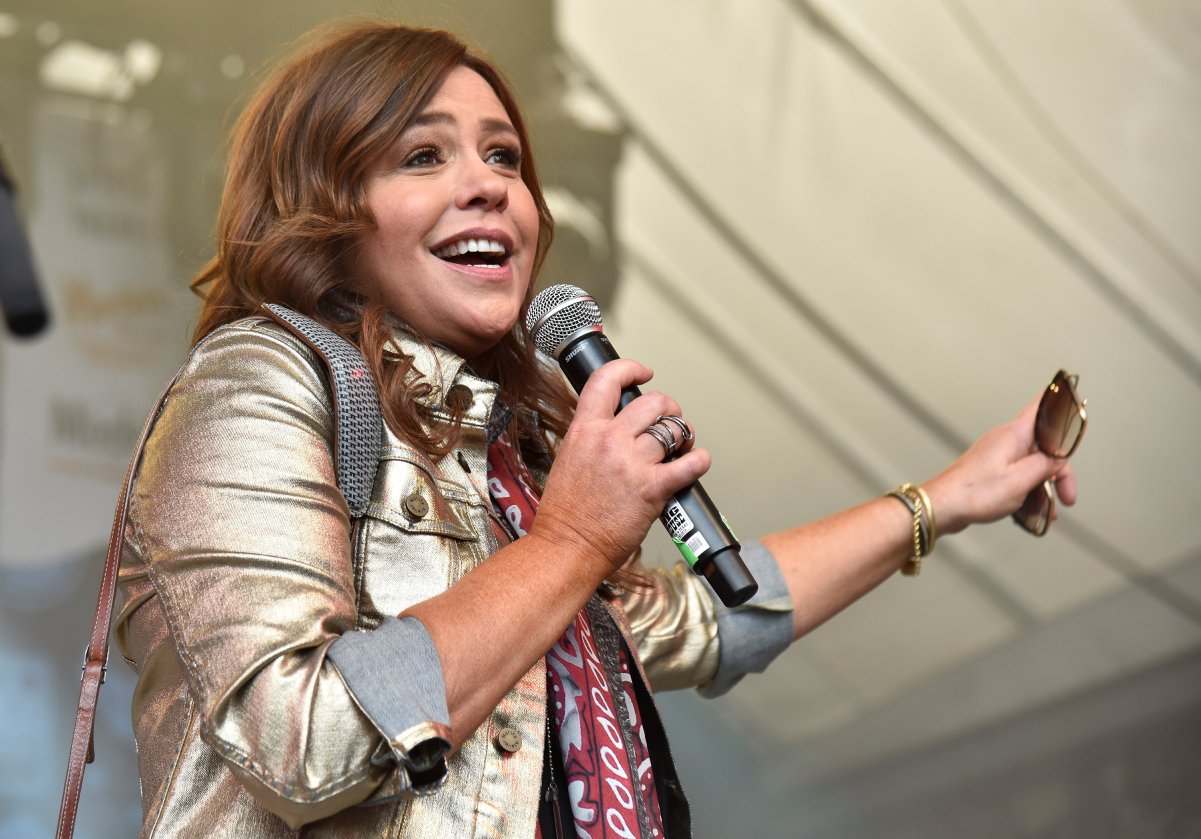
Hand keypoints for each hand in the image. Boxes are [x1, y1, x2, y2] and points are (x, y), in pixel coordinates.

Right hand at [529, 359, 710, 575]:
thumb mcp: (569, 460)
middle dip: (668, 408)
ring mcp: (632, 463)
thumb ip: (592, 440)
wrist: (566, 548)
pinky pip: (690, 464)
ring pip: (673, 430)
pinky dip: (700, 461)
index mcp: (584, 430)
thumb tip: (618, 431)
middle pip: (652, 402)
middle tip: (670, 419)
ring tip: (682, 445)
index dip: (630, 369)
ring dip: (684, 435)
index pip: (607, 380)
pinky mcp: (652, 488)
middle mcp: (609, 441)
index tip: (643, 373)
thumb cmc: (566, 514)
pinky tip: (697, 462)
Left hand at [924, 394, 1076, 535]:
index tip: (1073, 393)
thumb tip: (1057, 460)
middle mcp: (1006, 441)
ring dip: (1044, 489)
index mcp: (1014, 435)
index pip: (1040, 407)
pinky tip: (1031, 513)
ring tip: (1048, 512)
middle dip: (1059, 473)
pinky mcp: (990, 472)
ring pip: (1032, 467)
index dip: (1058, 400)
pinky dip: (1028, 493)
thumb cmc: (973, 493)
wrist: (941, 507)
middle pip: (1044, 448)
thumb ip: (1045, 466)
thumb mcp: (1020, 481)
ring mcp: (997, 457)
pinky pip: (1018, 478)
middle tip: (1067, 497)